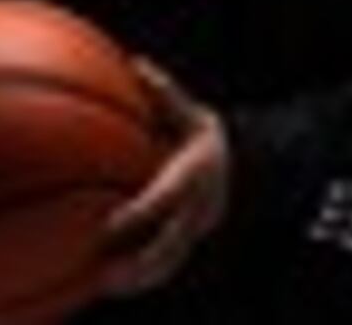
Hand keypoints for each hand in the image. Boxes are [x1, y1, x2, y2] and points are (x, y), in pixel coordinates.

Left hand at [99, 59, 230, 295]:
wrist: (248, 170)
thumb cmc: (207, 139)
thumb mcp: (193, 113)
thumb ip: (166, 93)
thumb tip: (136, 63)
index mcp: (196, 176)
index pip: (167, 197)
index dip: (140, 213)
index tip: (108, 224)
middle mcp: (198, 209)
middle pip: (171, 244)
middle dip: (138, 262)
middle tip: (102, 271)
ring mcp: (197, 232)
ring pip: (170, 264)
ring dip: (138, 280)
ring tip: (103, 288)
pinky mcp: (192, 246)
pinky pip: (167, 269)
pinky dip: (142, 281)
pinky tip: (112, 287)